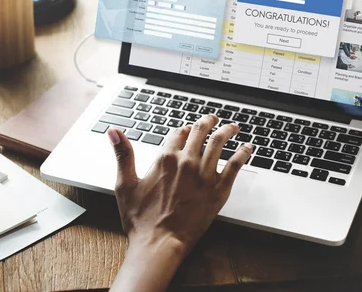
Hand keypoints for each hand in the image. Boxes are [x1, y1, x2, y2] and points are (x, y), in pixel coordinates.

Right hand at [108, 115, 252, 291]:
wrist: (159, 243)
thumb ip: (123, 154)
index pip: (177, 133)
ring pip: (219, 143)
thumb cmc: (140, 219)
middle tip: (213, 119)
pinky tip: (248, 148)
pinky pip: (235, 165)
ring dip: (227, 131)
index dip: (182, 129)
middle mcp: (186, 162)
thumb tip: (114, 131)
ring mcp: (204, 175)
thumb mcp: (125, 183)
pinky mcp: (218, 190)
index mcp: (165, 159)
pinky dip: (243, 153)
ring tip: (233, 127)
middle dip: (207, 122)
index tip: (186, 129)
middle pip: (200, 132)